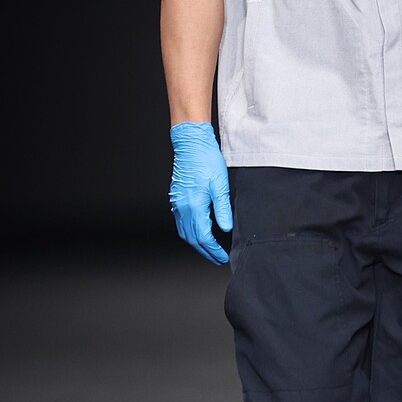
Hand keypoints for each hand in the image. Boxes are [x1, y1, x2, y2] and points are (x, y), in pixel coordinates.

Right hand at [168, 121, 232, 265]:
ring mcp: (177, 203)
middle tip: (216, 258)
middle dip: (204, 251)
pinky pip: (180, 222)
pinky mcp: (176, 198)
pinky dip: (189, 232)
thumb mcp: (220, 185)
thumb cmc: (206, 160)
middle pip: (192, 238)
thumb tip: (225, 228)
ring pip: (184, 231)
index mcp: (194, 206)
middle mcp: (182, 207)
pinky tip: (197, 231)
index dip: (213, 250)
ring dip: (196, 243)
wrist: (191, 144)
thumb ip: (222, 210)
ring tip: (208, 249)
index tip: (222, 256)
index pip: (203, 236)